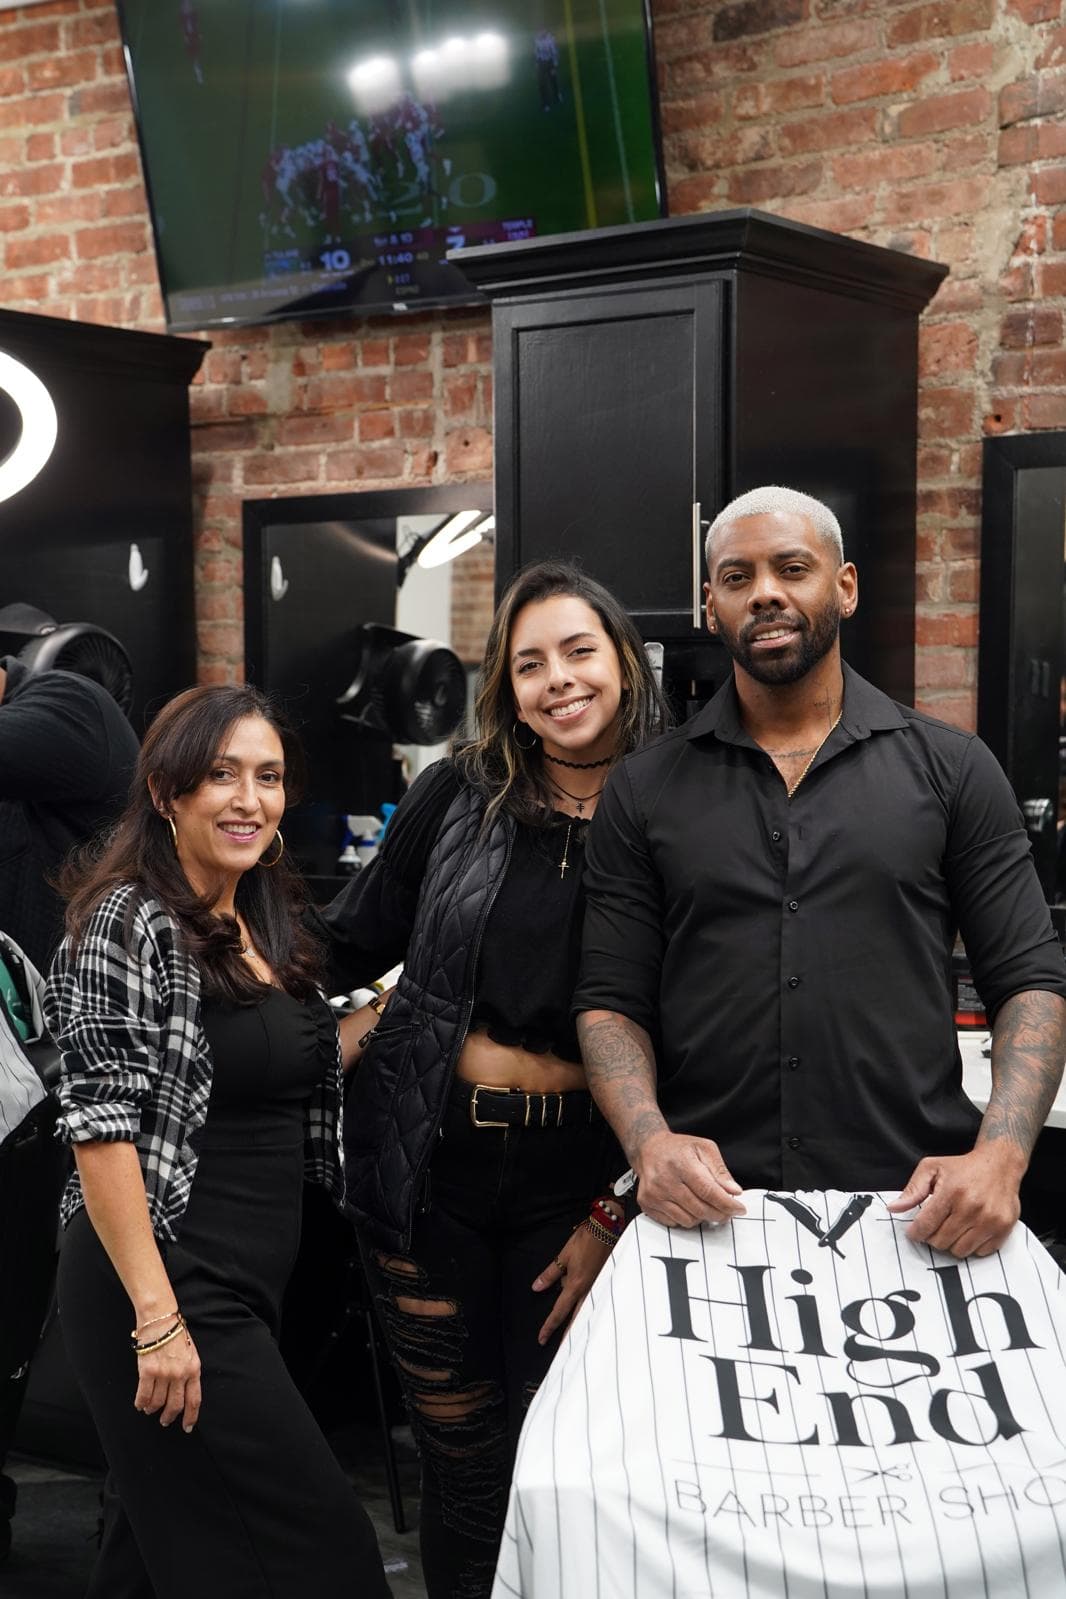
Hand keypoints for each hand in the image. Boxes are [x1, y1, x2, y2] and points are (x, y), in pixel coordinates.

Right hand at [134, 1321, 201, 1432]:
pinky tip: (140, 1404)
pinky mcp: (147, 1371)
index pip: (194, 1400)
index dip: (191, 1416)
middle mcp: (180, 1374)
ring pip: (158, 1402)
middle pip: (175, 1405)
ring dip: (153, 1409)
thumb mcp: (190, 1352)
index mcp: (194, 1369)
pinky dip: (141, 1403)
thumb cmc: (175, 1333)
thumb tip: (183, 1391)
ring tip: (150, 1409)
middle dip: (169, 1417)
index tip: (187, 1427)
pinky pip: (143, 1395)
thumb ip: (188, 1372)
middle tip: (165, 1420)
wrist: (160, 1319)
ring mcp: (164, 1373)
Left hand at [532, 1223, 614, 1344]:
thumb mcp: (563, 1256)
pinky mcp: (603, 1283)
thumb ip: (550, 1274)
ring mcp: (597, 1288)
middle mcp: (587, 1291)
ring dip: (578, 1324)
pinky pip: (592, 1300)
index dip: (549, 1326)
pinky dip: (586, 1310)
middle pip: (575, 1318)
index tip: (541, 1339)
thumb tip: (536, 1287)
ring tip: (572, 1338)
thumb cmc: (585, 1241)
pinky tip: (585, 1313)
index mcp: (575, 1285)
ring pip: (585, 1311)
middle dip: (567, 1334)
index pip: (559, 1311)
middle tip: (561, 1349)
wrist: (608, 1230)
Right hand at [633, 1129, 745, 1227]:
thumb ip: (720, 1170)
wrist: (649, 1148)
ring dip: (703, 1217)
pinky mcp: (646, 1203)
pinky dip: (686, 1218)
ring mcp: (653, 1193)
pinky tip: (689, 1206)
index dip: (727, 1204)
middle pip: (700, 1209)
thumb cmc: (679, 1148)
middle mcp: (664, 1179)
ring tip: (706, 1205)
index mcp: (681, 1163)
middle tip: (727, 1211)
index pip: (708, 1191)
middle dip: (719, 1214)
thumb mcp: (705, 1148)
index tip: (739, 1209)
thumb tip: (734, 1191)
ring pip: (688, 1220)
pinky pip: (674, 1223)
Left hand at [886, 1143, 1026, 1257]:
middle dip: (933, 1237)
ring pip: (960, 1251)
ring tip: (952, 1228)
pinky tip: (970, 1230)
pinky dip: (972, 1246)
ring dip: (952, 1243)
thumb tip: (893, 1209)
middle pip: (941, 1242)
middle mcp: (972, 1207)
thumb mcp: (932, 1168)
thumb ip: (912, 1189)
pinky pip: (980, 1252)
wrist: (999, 1163)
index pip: (926, 1225)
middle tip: (935, 1226)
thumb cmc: (962, 1167)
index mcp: (952, 1191)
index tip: (913, 1232)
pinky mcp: (1004, 1228)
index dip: (915, 1233)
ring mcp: (990, 1219)